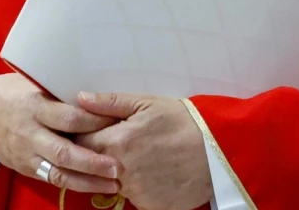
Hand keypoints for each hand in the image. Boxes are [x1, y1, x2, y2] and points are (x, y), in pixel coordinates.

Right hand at [0, 74, 121, 194]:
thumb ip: (58, 92)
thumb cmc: (11, 93)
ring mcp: (27, 154)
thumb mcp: (31, 83)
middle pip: (64, 151)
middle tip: (118, 165)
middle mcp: (30, 133)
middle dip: (93, 161)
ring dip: (88, 180)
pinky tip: (95, 186)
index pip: (68, 117)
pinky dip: (75, 185)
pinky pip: (52, 179)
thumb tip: (95, 92)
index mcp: (34, 106)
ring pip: (59, 172)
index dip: (94, 121)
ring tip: (114, 183)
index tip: (119, 123)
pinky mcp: (26, 168)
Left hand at [75, 93, 211, 209]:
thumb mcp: (146, 103)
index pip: (80, 142)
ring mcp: (136, 193)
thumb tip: (79, 99)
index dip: (85, 134)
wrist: (219, 150)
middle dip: (100, 154)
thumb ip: (109, 102)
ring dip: (119, 172)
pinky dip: (139, 188)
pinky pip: (135, 198)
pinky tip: (154, 173)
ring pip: (113, 183)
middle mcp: (121, 172)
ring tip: (143, 156)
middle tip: (122, 143)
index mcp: (116, 142)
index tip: (95, 130)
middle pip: (94, 165)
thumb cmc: (182, 121)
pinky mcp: (151, 207)